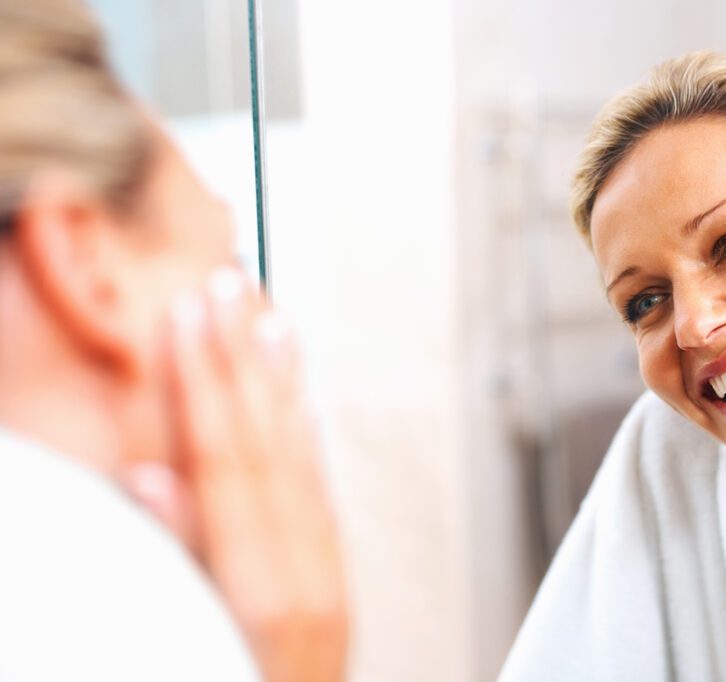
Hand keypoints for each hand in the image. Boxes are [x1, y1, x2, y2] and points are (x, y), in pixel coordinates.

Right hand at [141, 268, 347, 681]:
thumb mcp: (184, 644)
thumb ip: (170, 561)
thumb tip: (147, 474)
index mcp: (261, 591)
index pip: (226, 460)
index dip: (204, 381)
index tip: (189, 311)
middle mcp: (305, 575)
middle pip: (268, 446)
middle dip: (243, 361)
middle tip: (228, 283)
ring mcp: (326, 580)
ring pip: (302, 461)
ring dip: (283, 386)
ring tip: (271, 319)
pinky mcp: (333, 588)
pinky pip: (320, 495)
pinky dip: (306, 439)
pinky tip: (299, 400)